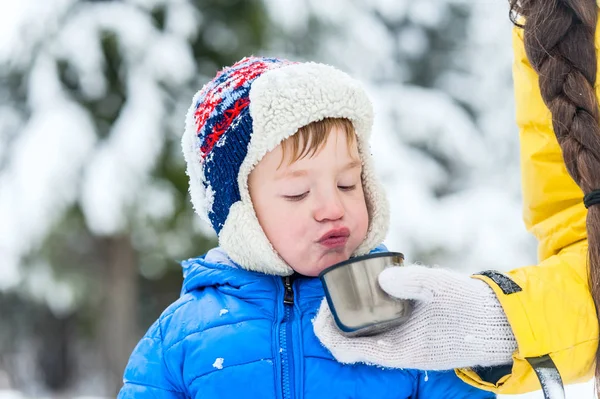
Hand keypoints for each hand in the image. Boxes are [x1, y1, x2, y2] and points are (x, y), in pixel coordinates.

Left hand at [313, 265, 516, 369]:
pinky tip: (366, 293)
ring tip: (342, 290)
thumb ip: (415, 282)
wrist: (498, 320)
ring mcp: (402, 343)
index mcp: (399, 349)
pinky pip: (378, 328)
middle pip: (349, 342)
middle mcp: (396, 350)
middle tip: (328, 293)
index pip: (347, 350)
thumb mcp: (443, 288)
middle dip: (332, 321)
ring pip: (362, 335)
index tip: (323, 307)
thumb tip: (384, 277)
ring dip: (347, 317)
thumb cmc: (471, 307)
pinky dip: (365, 314)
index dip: (327, 331)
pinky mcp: (409, 334)